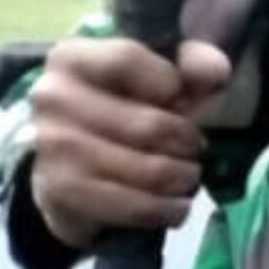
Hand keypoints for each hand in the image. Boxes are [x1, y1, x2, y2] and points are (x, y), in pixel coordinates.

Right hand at [29, 35, 227, 248]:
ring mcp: (53, 147)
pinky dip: (168, 210)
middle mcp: (53, 98)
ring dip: (184, 178)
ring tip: (185, 175)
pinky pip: (138, 206)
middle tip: (192, 149)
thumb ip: (191, 64)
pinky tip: (175, 205)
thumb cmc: (123, 110)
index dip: (170, 84)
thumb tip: (216, 69)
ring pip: (151, 171)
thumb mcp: (157, 76)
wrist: (72, 166)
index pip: (127, 60)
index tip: (179, 99)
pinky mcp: (64, 191)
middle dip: (188, 142)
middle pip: (151, 125)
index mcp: (71, 58)